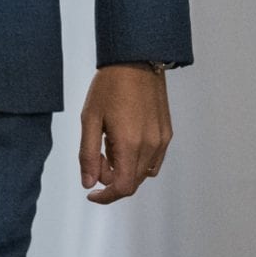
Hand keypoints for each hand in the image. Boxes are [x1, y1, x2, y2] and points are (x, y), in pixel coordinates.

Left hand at [79, 64, 171, 203]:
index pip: (122, 188)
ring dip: (124, 169)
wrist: (136, 60)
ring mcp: (162, 140)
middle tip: (96, 155)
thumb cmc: (110, 86)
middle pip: (132, 182)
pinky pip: (153, 160)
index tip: (91, 193)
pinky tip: (124, 140)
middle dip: (110, 178)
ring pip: (143, 173)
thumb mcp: (90, 119)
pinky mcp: (167, 133)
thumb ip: (88, 154)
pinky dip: (137, 160)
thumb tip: (89, 183)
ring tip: (110, 143)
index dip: (105, 196)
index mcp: (130, 144)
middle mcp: (151, 146)